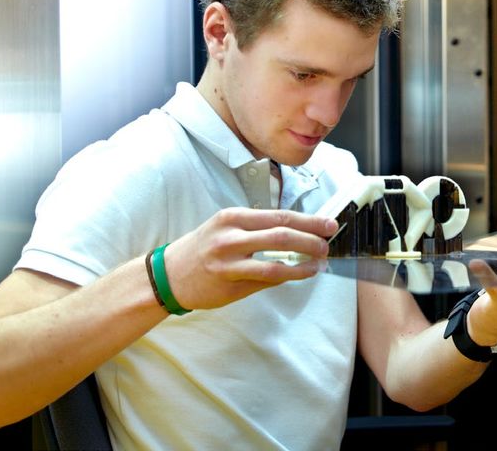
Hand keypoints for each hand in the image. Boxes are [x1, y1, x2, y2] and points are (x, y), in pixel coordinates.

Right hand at [159, 208, 338, 309]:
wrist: (167, 275)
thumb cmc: (203, 250)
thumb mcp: (226, 229)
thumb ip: (258, 230)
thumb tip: (299, 234)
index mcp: (233, 216)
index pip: (279, 215)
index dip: (308, 220)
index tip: (328, 223)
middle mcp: (230, 235)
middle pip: (281, 232)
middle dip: (311, 237)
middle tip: (329, 241)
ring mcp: (228, 260)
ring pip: (275, 258)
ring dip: (304, 260)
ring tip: (320, 261)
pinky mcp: (228, 281)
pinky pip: (265, 277)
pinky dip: (289, 275)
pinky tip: (302, 274)